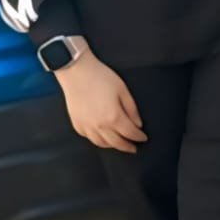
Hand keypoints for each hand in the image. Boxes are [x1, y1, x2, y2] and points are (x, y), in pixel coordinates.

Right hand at [53, 39, 146, 153]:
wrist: (76, 71)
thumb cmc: (100, 76)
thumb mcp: (122, 89)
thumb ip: (131, 109)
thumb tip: (137, 124)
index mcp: (113, 117)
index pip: (130, 133)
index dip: (139, 137)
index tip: (143, 138)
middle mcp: (99, 126)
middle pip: (117, 143)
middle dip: (127, 146)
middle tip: (133, 148)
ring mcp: (86, 126)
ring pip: (101, 143)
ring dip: (112, 145)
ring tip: (118, 143)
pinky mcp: (77, 123)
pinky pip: (88, 137)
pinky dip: (97, 139)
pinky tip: (101, 136)